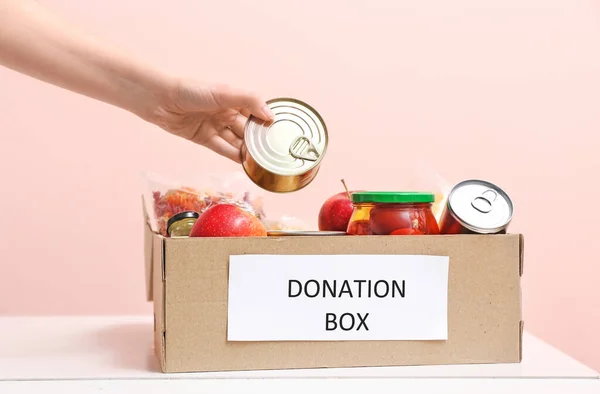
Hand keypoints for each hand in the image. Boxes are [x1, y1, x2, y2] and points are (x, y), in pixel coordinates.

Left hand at [149, 80, 274, 162]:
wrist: (160, 100)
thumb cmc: (191, 91)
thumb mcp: (224, 93)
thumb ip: (249, 101)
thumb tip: (270, 115)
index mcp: (233, 99)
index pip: (255, 111)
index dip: (266, 121)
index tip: (280, 132)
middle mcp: (225, 112)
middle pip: (247, 128)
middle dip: (259, 139)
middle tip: (273, 151)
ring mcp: (215, 126)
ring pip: (236, 140)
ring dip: (248, 150)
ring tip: (262, 160)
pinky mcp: (204, 138)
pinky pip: (223, 148)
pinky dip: (234, 155)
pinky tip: (246, 163)